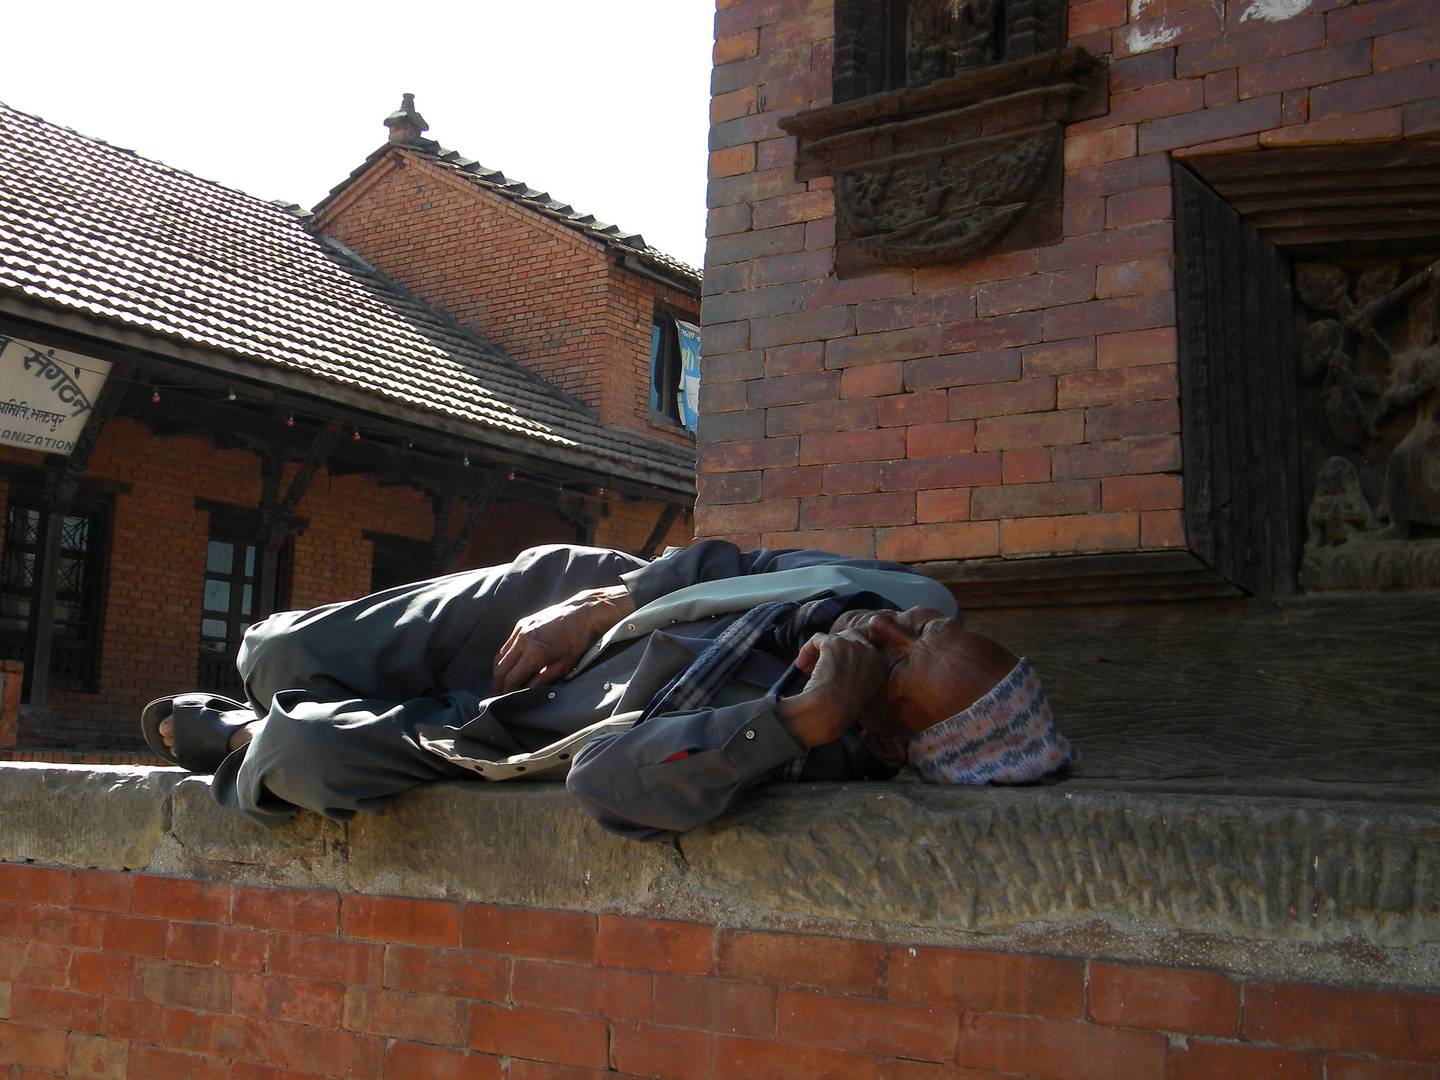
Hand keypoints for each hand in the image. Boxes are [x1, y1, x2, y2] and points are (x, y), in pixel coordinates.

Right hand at [494, 585, 634, 692]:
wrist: (583, 613)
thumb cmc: (578, 641)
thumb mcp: (564, 666)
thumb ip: (542, 680)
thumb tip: (526, 691)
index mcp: (534, 653)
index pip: (511, 678)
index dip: (506, 692)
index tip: (505, 700)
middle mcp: (523, 640)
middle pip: (500, 668)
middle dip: (499, 684)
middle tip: (500, 694)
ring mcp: (521, 630)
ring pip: (500, 656)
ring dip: (500, 671)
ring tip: (504, 682)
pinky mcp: (522, 624)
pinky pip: (507, 644)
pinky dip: (505, 657)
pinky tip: (511, 664)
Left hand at [775, 630, 888, 748]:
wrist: (832, 710)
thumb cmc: (840, 711)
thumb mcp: (858, 695)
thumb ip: (855, 679)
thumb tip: (839, 671)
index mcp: (879, 669)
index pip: (864, 652)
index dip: (846, 659)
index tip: (834, 670)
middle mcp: (870, 653)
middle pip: (850, 639)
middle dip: (834, 650)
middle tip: (820, 665)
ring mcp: (853, 645)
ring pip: (832, 639)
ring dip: (818, 654)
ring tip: (807, 670)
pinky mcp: (834, 643)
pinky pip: (817, 639)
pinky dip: (806, 650)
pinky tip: (801, 665)